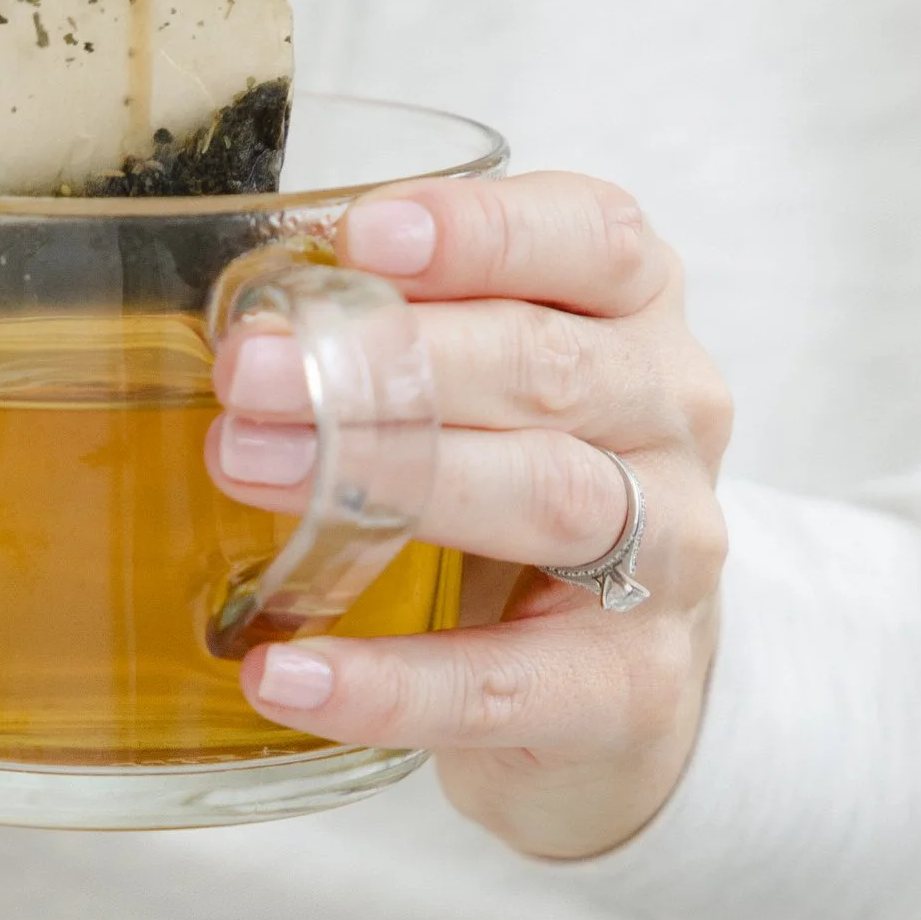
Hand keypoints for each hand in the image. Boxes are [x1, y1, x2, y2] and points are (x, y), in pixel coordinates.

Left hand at [209, 173, 731, 860]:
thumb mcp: (494, 381)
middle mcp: (674, 418)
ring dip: (388, 483)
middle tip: (250, 371)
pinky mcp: (629, 686)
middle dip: (390, 362)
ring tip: (246, 469)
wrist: (629, 679)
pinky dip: (387, 682)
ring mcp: (668, 556)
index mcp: (638, 312)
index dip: (482, 233)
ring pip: (546, 499)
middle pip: (549, 367)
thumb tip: (257, 315)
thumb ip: (406, 330)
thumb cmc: (531, 482)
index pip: (594, 238)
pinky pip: (500, 682)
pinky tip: (284, 672)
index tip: (364, 237)